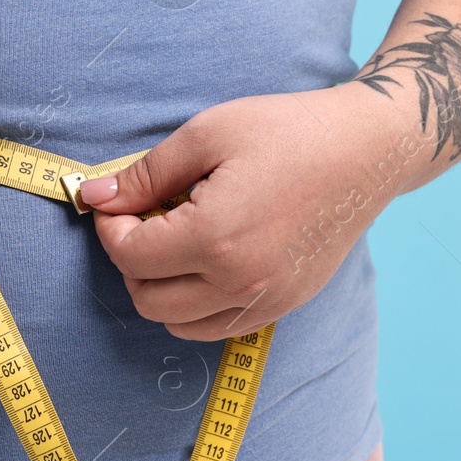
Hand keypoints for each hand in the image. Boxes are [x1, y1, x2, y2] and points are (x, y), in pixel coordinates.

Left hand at [79, 85, 409, 340]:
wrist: (367, 151)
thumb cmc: (288, 132)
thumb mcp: (207, 134)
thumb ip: (144, 174)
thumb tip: (93, 197)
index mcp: (215, 236)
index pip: (130, 256)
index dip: (109, 227)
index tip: (116, 201)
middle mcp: (239, 281)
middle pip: (147, 298)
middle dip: (130, 260)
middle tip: (143, 219)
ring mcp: (265, 301)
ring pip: (177, 324)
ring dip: (159, 288)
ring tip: (174, 240)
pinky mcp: (283, 306)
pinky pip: (216, 328)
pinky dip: (194, 306)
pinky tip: (204, 260)